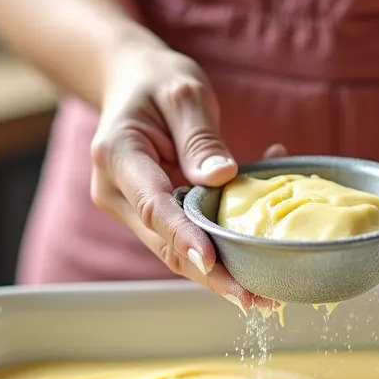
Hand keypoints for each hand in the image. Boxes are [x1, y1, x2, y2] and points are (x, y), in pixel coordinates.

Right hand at [90, 42, 269, 310]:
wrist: (130, 82)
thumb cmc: (157, 80)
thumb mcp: (183, 92)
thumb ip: (200, 137)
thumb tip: (222, 179)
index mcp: (116, 155)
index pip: (152, 204)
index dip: (183, 236)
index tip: (213, 261)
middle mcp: (115, 192)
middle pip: (163, 243)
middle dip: (210, 274)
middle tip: (256, 298)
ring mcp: (131, 209)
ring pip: (174, 252)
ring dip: (217, 274)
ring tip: (263, 296)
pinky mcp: (151, 217)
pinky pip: (186, 237)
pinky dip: (220, 249)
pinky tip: (260, 256)